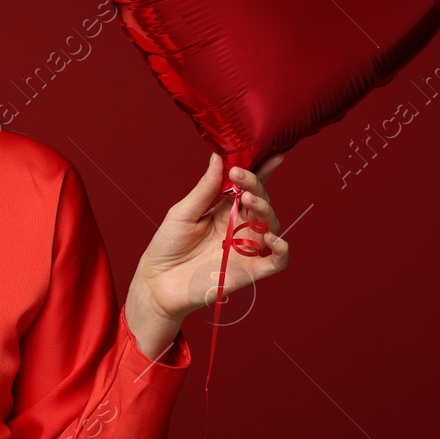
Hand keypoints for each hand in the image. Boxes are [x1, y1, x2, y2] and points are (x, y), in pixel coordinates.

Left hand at [132, 151, 289, 326]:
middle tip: (242, 177)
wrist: (158, 283)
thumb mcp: (182, 212)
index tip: (270, 155)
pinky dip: (281, 249)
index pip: (249, 187)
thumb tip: (217, 157)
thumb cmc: (167, 246)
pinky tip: (271, 237)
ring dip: (265, 209)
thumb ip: (205, 188)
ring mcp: (246, 248)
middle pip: (261, 202)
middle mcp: (239, 226)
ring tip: (248, 200)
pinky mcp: (249, 271)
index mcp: (224, 209)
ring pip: (271, 225)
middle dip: (256, 186)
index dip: (262, 171)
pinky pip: (276, 261)